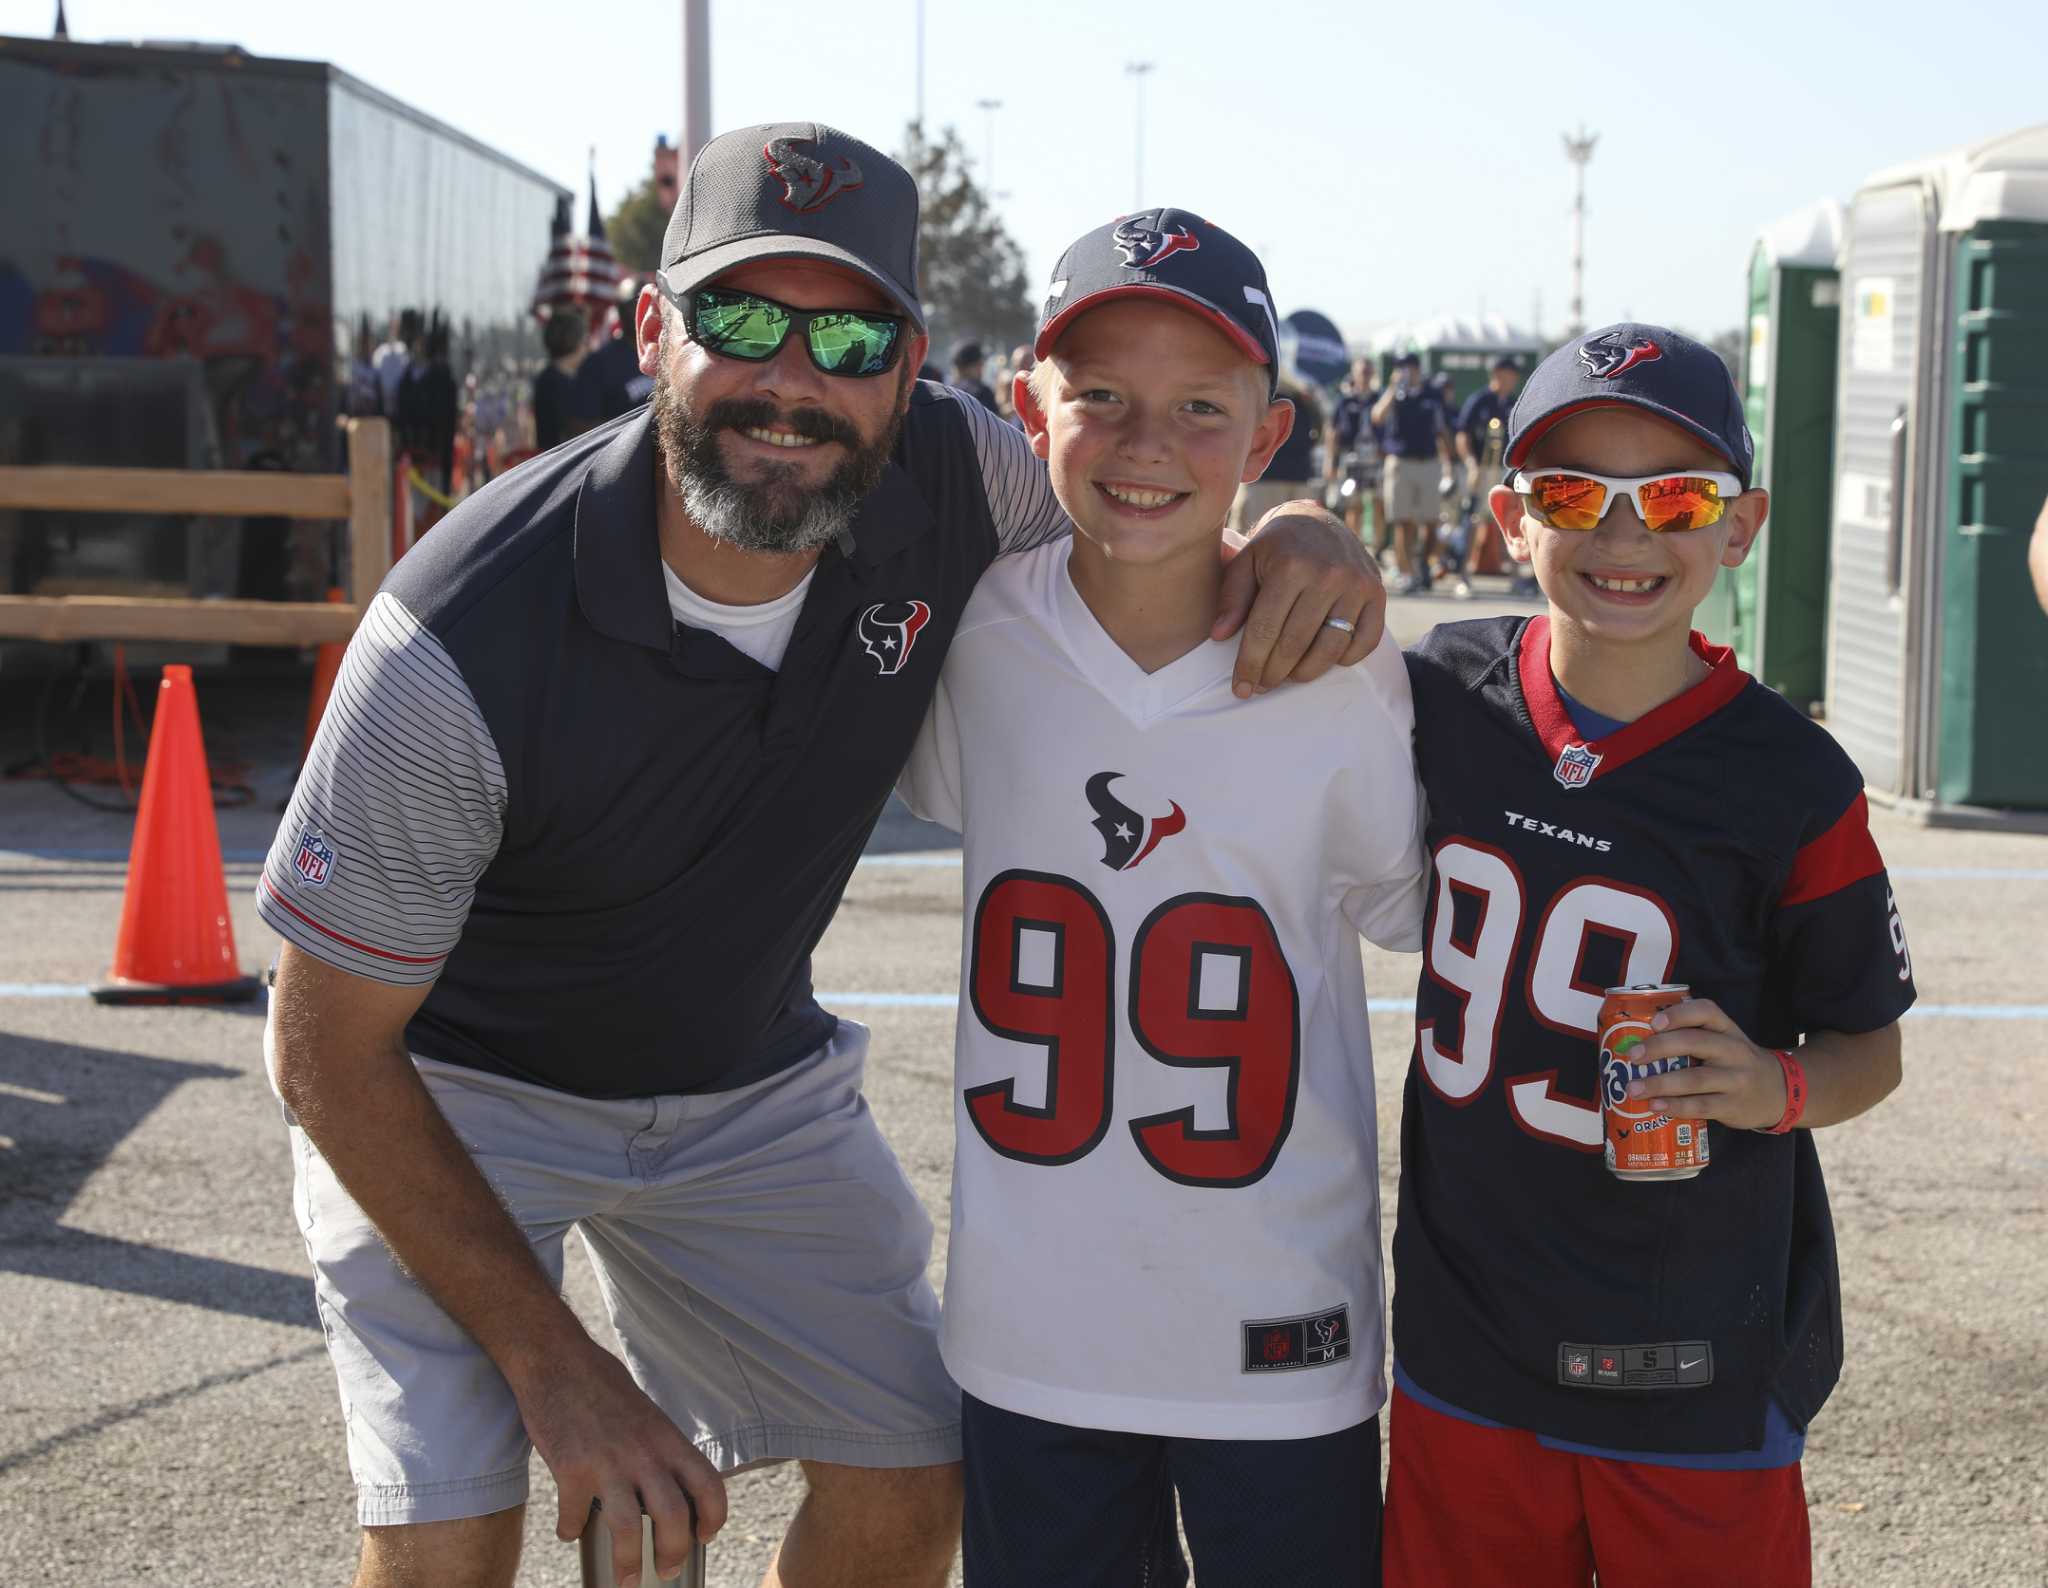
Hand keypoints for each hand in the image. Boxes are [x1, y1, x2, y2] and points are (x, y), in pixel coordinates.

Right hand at [516, 1338, 726, 1584]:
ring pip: (628, 1529)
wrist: (557, 1360)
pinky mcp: (572, 1468)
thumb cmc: (602, 1386)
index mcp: (667, 1439)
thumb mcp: (646, 1413)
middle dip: (673, 1554)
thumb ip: (658, 1449)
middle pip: (674, 1517)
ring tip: (624, 1579)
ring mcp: (608, 1462)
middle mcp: (644, 1452)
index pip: (709, 1484)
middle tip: (665, 1571)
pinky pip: (575, 1516)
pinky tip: (569, 1530)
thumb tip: (666, 1486)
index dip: (714, 1517)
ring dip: (627, 1563)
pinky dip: (571, 1529)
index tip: (705, 1536)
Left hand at [1215, 500, 1384, 696]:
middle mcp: (1328, 575)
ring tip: (1287, 677)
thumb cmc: (1276, 548)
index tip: (1240, 689)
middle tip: (1261, 687)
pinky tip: (1323, 659)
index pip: (1265, 629)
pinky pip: (1365, 642)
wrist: (1318, 522)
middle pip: (1296, 644)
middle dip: (1273, 673)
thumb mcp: (1246, 562)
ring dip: (1306, 672)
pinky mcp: (1377, 594)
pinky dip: (1345, 659)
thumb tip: (1219, 636)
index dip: (1250, 664)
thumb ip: (1231, 598)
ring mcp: (1357, 585)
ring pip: (1331, 648)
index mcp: (1291, 566)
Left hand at [1623, 998, 1787, 1131]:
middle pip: (1695, 1043)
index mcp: (1727, 1029)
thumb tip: (1636, 1039)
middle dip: (1659, 1048)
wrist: (1781, 1091)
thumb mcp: (1725, 1040)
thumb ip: (1693, 1035)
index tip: (1654, 1022)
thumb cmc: (1736, 1062)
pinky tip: (1656, 1106)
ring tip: (1633, 1089)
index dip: (1679, 1014)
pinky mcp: (1733, 1106)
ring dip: (1660, 1083)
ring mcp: (1736, 1079)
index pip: (1706, 1011)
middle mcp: (1733, 1051)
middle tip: (1633, 1056)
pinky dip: (1676, 1106)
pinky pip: (1702, 1106)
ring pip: (1695, 1079)